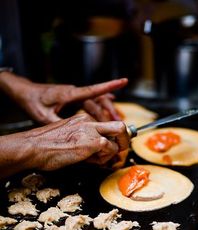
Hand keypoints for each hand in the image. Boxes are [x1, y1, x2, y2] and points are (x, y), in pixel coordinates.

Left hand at [0, 72, 127, 124]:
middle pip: (97, 100)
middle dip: (110, 110)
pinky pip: (90, 101)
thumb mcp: (44, 116)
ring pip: (95, 101)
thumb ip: (59, 123)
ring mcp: (74, 95)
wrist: (26, 93)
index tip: (123, 81)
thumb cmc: (33, 102)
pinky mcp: (73, 99)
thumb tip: (74, 132)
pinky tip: (109, 105)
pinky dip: (101, 104)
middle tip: (119, 122)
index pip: (93, 90)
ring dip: (106, 109)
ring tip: (117, 119)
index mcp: (69, 94)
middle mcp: (74, 92)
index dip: (109, 86)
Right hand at [0, 112, 129, 178]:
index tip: (113, 147)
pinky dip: (104, 159)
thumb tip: (104, 154)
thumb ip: (86, 144)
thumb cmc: (46, 147)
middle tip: (120, 151)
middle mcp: (89, 121)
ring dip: (110, 154)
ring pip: (118, 139)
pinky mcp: (92, 141)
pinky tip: (90, 161)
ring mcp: (92, 130)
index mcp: (82, 119)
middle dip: (124, 140)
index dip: (112, 139)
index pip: (107, 127)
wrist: (34, 147)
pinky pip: (110, 150)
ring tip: (93, 160)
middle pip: (120, 126)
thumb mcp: (69, 140)